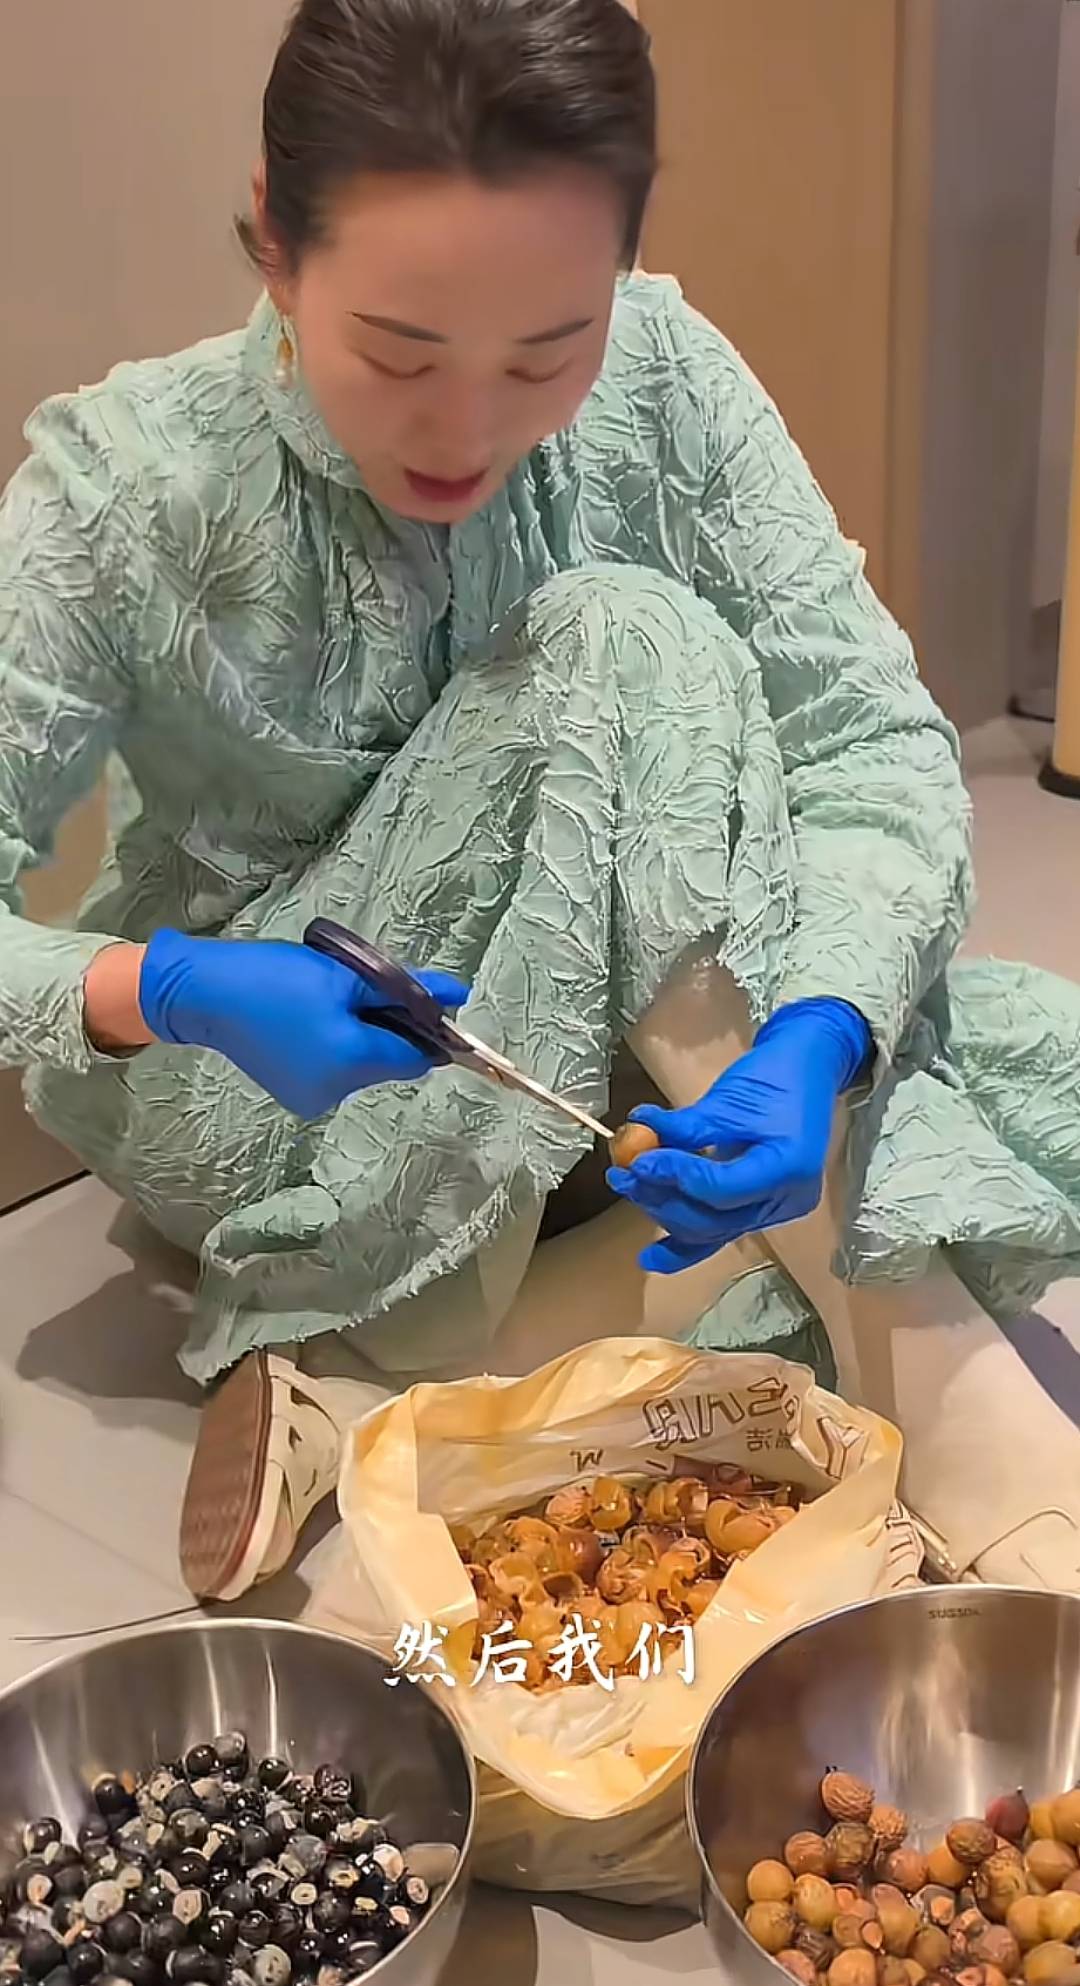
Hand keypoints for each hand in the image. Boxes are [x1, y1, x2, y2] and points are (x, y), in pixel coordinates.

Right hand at [138, 928, 468, 1119]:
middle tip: (363, 987)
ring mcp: (313, 1098)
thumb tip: (457, 995)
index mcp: (352, 1063)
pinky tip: (311, 1019)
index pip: (415, 1057)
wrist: (204, 993)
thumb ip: (404, 990)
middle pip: (388, 1063)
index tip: (427, 1000)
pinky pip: (335, 1071)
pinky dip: (336, 1048)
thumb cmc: (275, 977)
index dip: (429, 1030)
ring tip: (330, 1000)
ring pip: (361, 1067)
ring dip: (361, 1037)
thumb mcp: (345, 976)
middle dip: (388, 1028)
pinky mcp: (294, 1094)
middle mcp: (337, 1092)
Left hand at [607, 999, 870, 1274]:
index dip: (675, 1177)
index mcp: (788, 1166)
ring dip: (665, 1211)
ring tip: (627, 1186)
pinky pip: (720, 1229)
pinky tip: (652, 1258)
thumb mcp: (728, 1096)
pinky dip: (685, 1242)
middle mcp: (786, 1200)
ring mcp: (775, 1209)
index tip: (637, 1161)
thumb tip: (636, 1135)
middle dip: (662, 1199)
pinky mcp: (760, 1208)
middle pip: (712, 1219)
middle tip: (622, 1174)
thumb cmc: (775, 1075)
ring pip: (711, 1229)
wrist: (809, 1070)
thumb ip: (686, 1126)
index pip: (722, 1188)